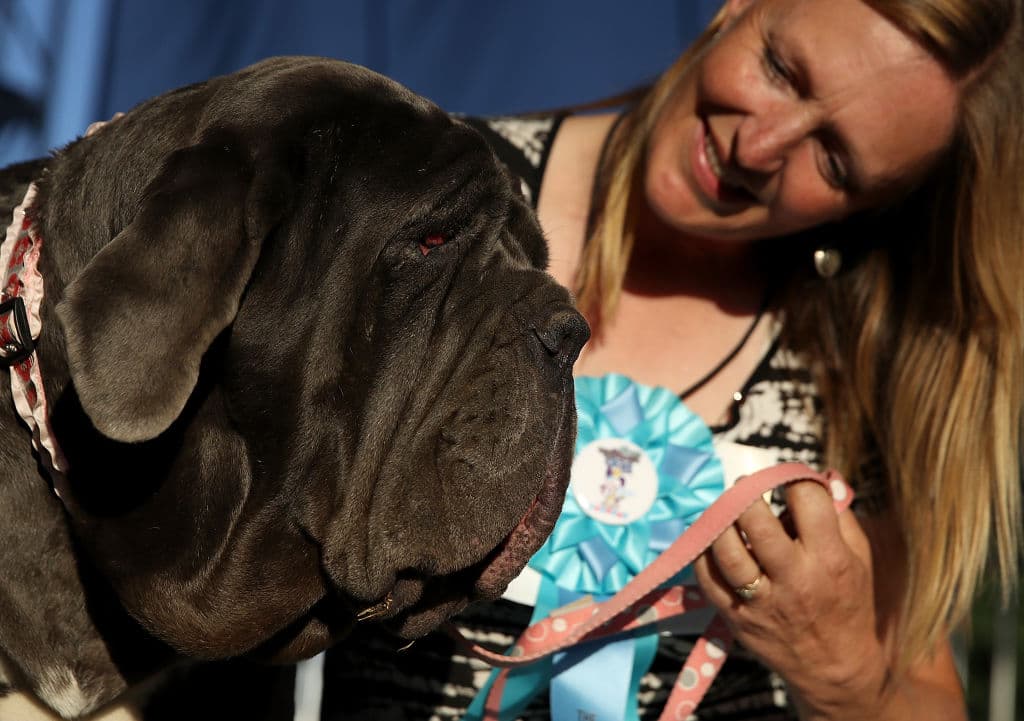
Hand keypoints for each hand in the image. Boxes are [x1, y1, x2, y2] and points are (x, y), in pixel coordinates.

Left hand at [692, 480, 890, 718]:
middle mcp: (795, 578)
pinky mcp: (738, 618)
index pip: (806, 502)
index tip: (784, 476)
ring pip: (727, 551)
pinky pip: (708, 579)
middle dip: (746, 494)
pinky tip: (709, 539)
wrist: (835, 667)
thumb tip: (821, 476)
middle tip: (743, 485)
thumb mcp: (859, 558)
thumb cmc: (848, 602)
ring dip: (719, 521)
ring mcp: (762, 601)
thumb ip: (840, 515)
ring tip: (722, 509)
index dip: (792, 478)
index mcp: (830, 558)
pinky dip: (703, 553)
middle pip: (757, 523)